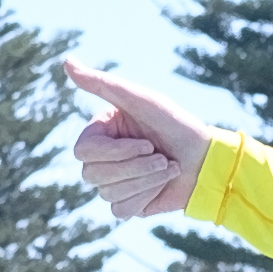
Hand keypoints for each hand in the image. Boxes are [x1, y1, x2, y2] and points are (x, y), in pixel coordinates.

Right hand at [59, 59, 216, 225]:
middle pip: (92, 174)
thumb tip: (65, 61)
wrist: (207, 160)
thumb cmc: (175, 124)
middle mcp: (102, 159)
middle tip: (161, 156)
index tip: (146, 142)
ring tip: (167, 167)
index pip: (83, 151)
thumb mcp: (140, 99)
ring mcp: (113, 183)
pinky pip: (120, 210)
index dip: (116, 152)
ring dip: (145, 180)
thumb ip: (101, 83)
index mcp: (100, 133)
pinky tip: (162, 185)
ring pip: (107, 193)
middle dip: (134, 167)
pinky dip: (145, 197)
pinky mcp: (127, 205)